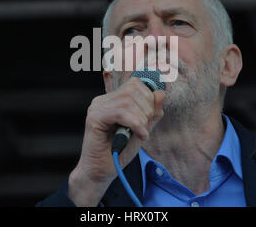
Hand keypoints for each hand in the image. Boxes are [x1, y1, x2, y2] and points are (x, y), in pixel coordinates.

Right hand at [68, 77, 164, 205]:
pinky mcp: (94, 118)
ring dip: (141, 119)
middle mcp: (103, 100)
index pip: (135, 84)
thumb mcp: (143, 128)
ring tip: (142, 134)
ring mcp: (97, 107)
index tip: (151, 117)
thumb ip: (152, 112)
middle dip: (147, 108)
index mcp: (113, 100)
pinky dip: (135, 124)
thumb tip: (161, 93)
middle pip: (133, 89)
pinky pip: (120, 112)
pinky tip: (139, 135)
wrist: (102, 172)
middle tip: (146, 127)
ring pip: (128, 101)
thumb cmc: (120, 151)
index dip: (149, 97)